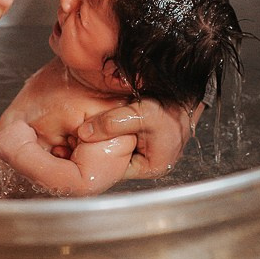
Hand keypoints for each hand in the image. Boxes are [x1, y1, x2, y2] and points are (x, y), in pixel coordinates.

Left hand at [77, 99, 204, 177]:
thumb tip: (83, 133)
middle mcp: (149, 162)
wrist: (183, 89)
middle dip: (98, 147)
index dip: (95, 156)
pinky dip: (111, 129)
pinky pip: (122, 136)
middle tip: (76, 137)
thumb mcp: (140, 114)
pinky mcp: (144, 136)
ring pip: (117, 146)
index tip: (77, 144)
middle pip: (114, 158)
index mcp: (150, 166)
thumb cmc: (170, 106)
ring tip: (85, 129)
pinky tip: (99, 121)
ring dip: (104, 136)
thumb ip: (112, 123)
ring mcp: (147, 149)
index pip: (114, 168)